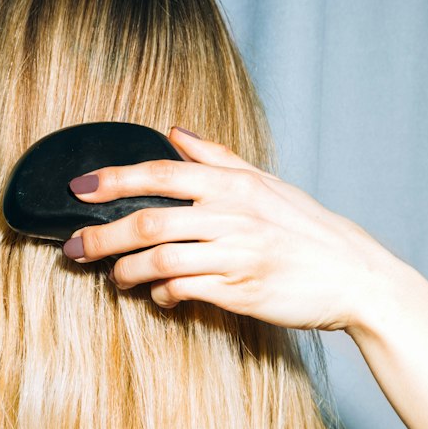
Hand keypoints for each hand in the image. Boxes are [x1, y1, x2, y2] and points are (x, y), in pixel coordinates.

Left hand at [64, 128, 392, 333]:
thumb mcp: (267, 184)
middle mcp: (234, 216)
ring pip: (161, 261)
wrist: (354, 276)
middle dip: (102, 237)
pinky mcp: (241, 293)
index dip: (114, 179)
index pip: (162, 173)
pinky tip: (160, 296)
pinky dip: (163, 295)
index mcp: (235, 184)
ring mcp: (238, 256)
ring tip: (116, 278)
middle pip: (150, 222)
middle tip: (72, 250)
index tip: (77, 189)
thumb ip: (217, 158)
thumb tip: (174, 131)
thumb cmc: (307, 230)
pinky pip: (186, 292)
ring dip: (127, 272)